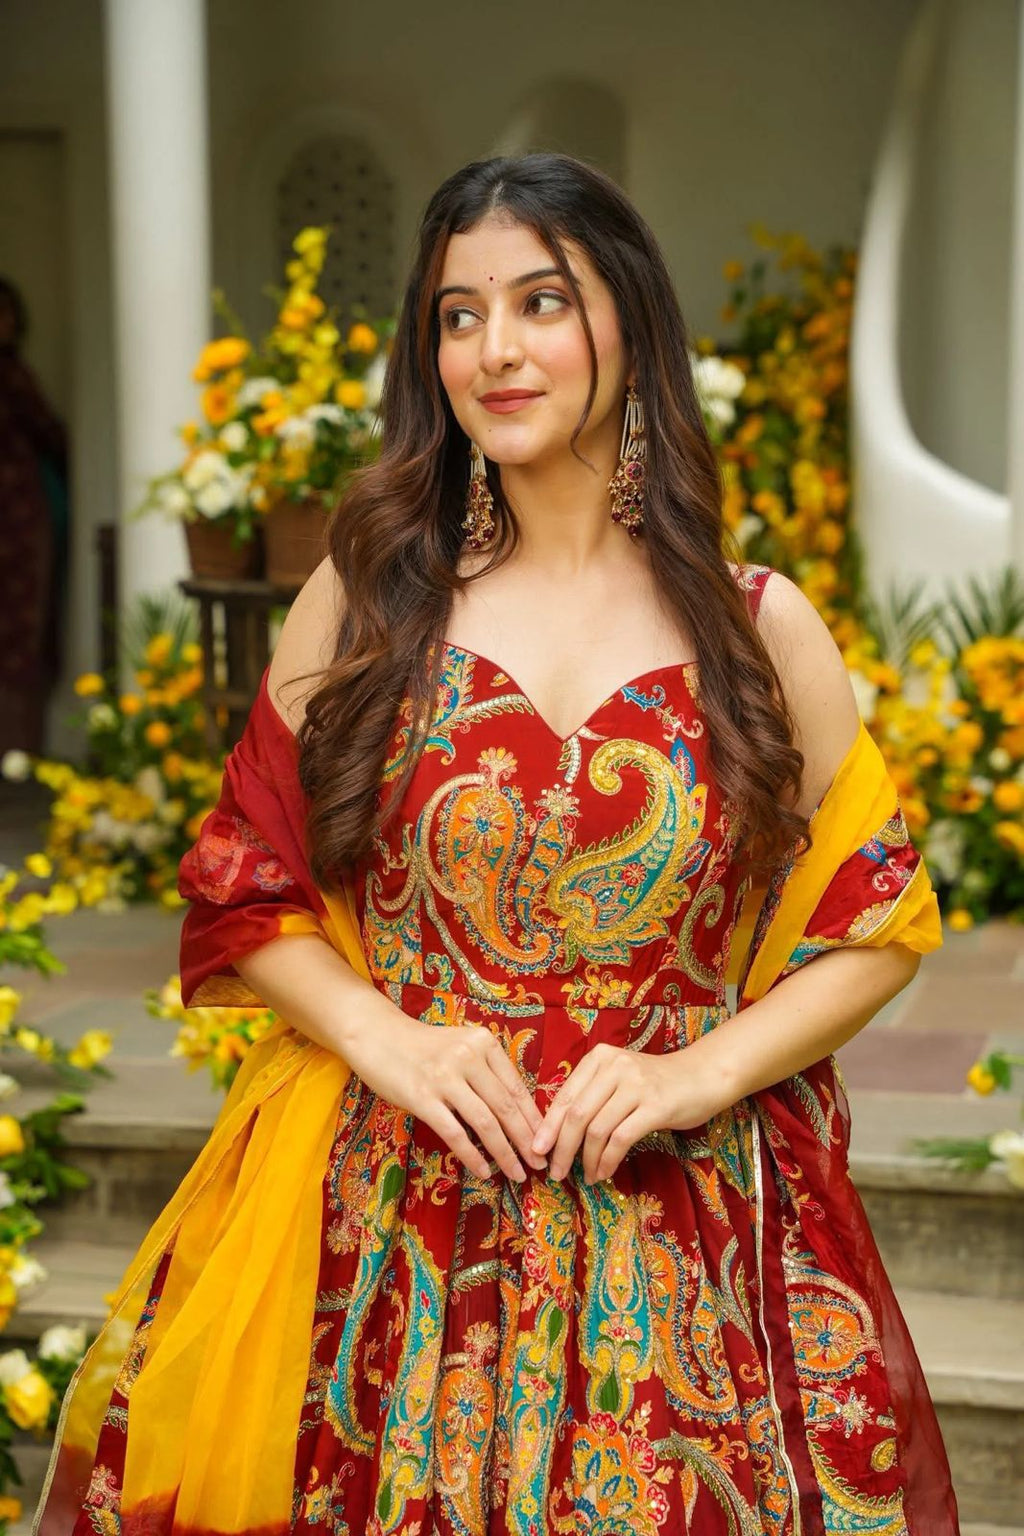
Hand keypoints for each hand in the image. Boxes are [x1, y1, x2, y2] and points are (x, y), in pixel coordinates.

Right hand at [338, 1006, 548, 1183]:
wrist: (378, 1037)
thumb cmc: (423, 1048)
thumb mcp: (462, 1047)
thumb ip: (486, 1072)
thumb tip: (515, 1115)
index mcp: (484, 1043)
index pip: (516, 1087)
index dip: (534, 1119)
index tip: (547, 1142)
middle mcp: (468, 1056)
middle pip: (506, 1107)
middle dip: (526, 1140)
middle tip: (540, 1164)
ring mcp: (445, 1077)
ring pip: (485, 1123)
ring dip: (505, 1153)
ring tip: (517, 1173)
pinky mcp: (422, 1097)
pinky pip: (455, 1133)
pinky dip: (473, 1156)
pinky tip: (483, 1171)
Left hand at [530, 1043, 724, 1184]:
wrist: (702, 1076)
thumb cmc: (655, 1082)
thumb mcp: (619, 1078)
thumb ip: (592, 1095)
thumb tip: (556, 1132)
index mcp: (600, 1057)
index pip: (565, 1096)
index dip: (548, 1127)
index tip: (537, 1150)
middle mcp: (615, 1066)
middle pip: (576, 1115)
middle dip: (561, 1148)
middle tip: (555, 1172)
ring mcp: (636, 1085)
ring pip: (597, 1129)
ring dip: (587, 1160)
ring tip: (586, 1176)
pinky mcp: (655, 1106)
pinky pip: (621, 1139)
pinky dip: (608, 1161)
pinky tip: (604, 1172)